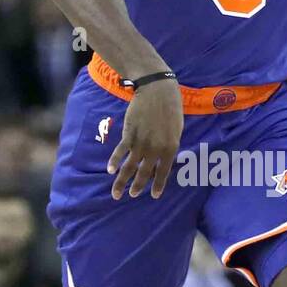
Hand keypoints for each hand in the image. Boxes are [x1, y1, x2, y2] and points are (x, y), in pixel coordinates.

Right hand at [107, 77, 183, 198]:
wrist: (157, 91)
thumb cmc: (171, 107)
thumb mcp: (176, 129)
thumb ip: (170, 145)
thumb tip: (163, 158)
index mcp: (170, 148)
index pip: (163, 172)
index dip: (158, 185)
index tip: (153, 196)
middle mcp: (155, 149)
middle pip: (144, 173)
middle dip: (137, 186)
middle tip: (132, 195)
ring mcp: (141, 143)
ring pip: (129, 167)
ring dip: (122, 181)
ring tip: (116, 193)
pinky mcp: (129, 134)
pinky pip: (120, 152)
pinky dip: (114, 162)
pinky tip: (110, 170)